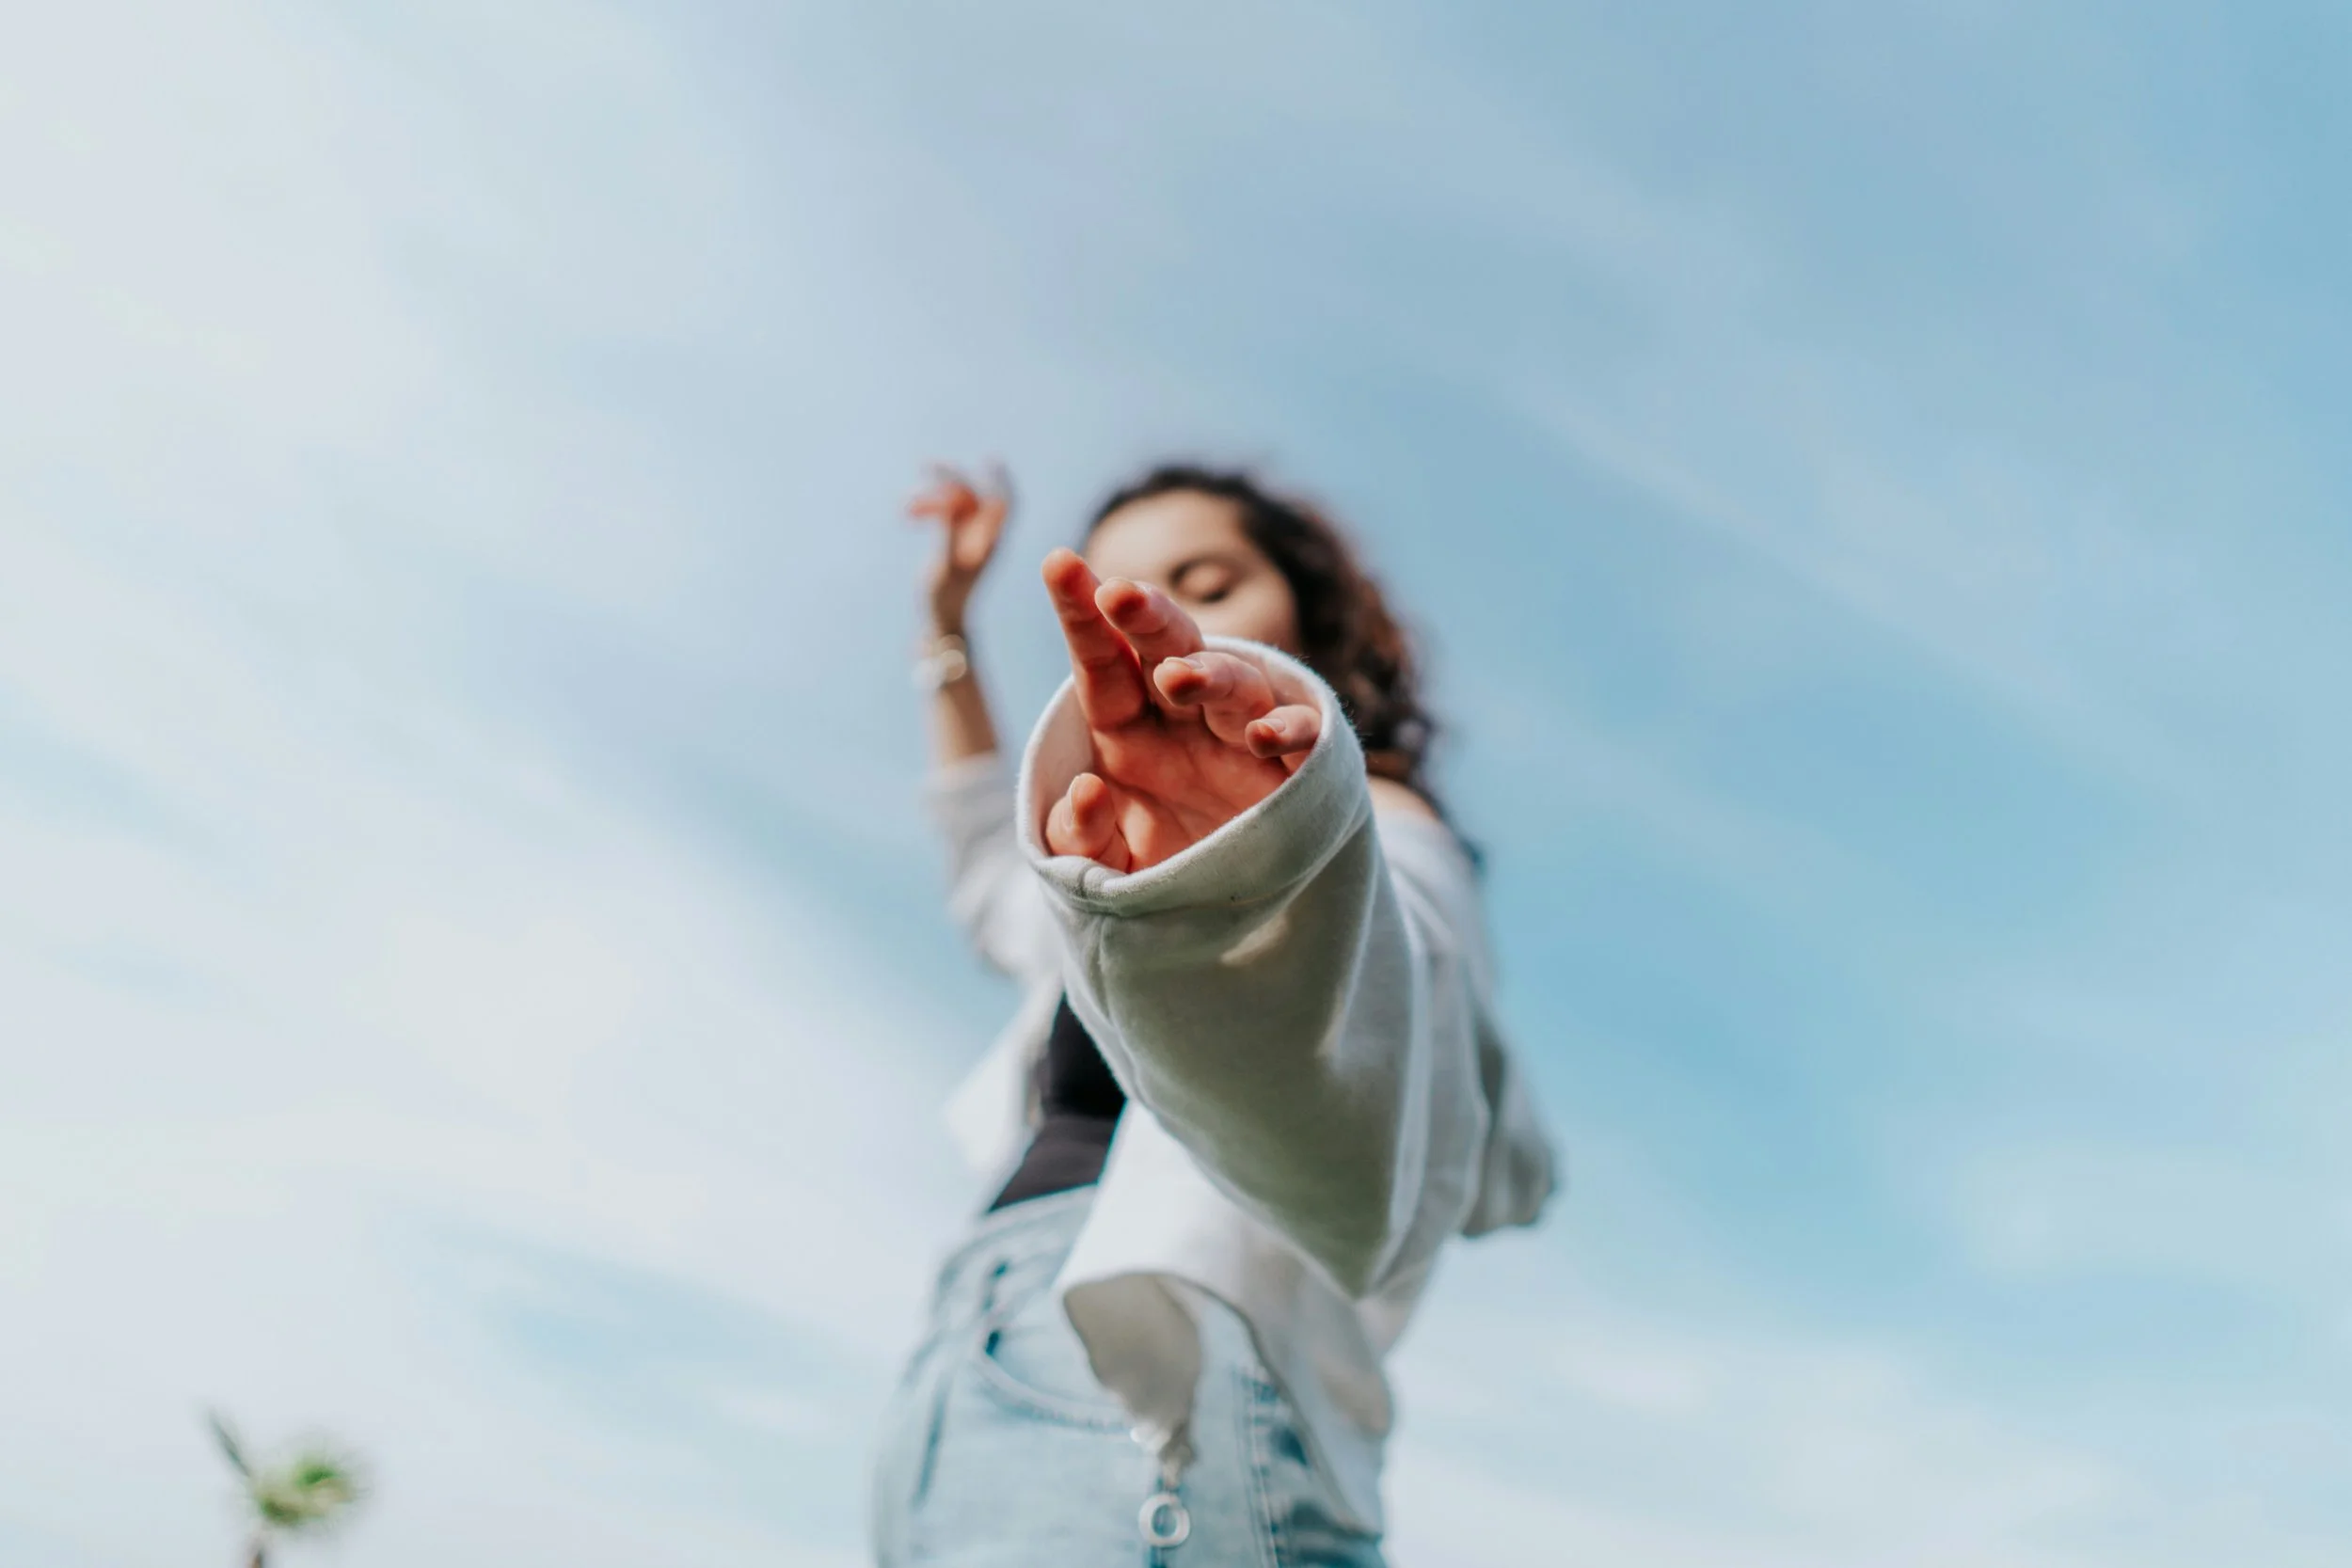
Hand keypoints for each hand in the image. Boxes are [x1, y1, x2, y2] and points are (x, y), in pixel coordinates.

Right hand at [907, 462, 1011, 631]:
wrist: (942, 622)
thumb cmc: (945, 599)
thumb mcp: (947, 564)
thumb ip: (951, 530)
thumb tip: (953, 498)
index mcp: (990, 543)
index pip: (1002, 504)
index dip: (1000, 480)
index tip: (991, 459)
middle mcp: (983, 539)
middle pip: (973, 498)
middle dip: (953, 480)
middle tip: (926, 464)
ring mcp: (968, 541)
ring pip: (953, 508)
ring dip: (930, 500)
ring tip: (903, 509)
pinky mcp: (953, 545)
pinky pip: (945, 518)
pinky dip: (929, 510)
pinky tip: (907, 513)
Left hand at [1039, 549, 1323, 871]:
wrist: (1226, 920)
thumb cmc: (1155, 870)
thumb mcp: (1101, 865)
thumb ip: (1078, 837)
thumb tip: (1086, 791)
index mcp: (1126, 728)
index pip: (1102, 663)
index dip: (1082, 615)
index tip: (1059, 564)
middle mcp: (1185, 720)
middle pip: (1169, 650)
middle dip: (1147, 616)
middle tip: (1119, 595)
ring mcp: (1243, 738)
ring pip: (1235, 683)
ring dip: (1209, 674)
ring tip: (1177, 679)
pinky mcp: (1293, 772)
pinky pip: (1302, 735)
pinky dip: (1289, 729)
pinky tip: (1262, 737)